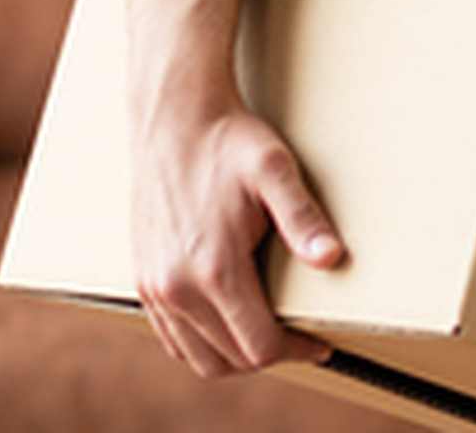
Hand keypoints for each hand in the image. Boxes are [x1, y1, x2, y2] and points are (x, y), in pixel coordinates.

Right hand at [115, 0, 344, 379]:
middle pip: (228, 359)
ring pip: (197, 356)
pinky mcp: (142, 277)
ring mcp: (153, 285)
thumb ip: (304, 218)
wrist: (173, 115)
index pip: (258, 347)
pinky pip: (171, 337)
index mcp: (212, 269)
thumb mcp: (275, 171)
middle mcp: (175, 287)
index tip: (318, 341)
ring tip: (267, 333)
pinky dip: (201, 343)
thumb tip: (333, 258)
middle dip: (269, 354)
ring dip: (234, 354)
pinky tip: (228, 323)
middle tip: (299, 336)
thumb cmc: (227, 140)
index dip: (295, 350)